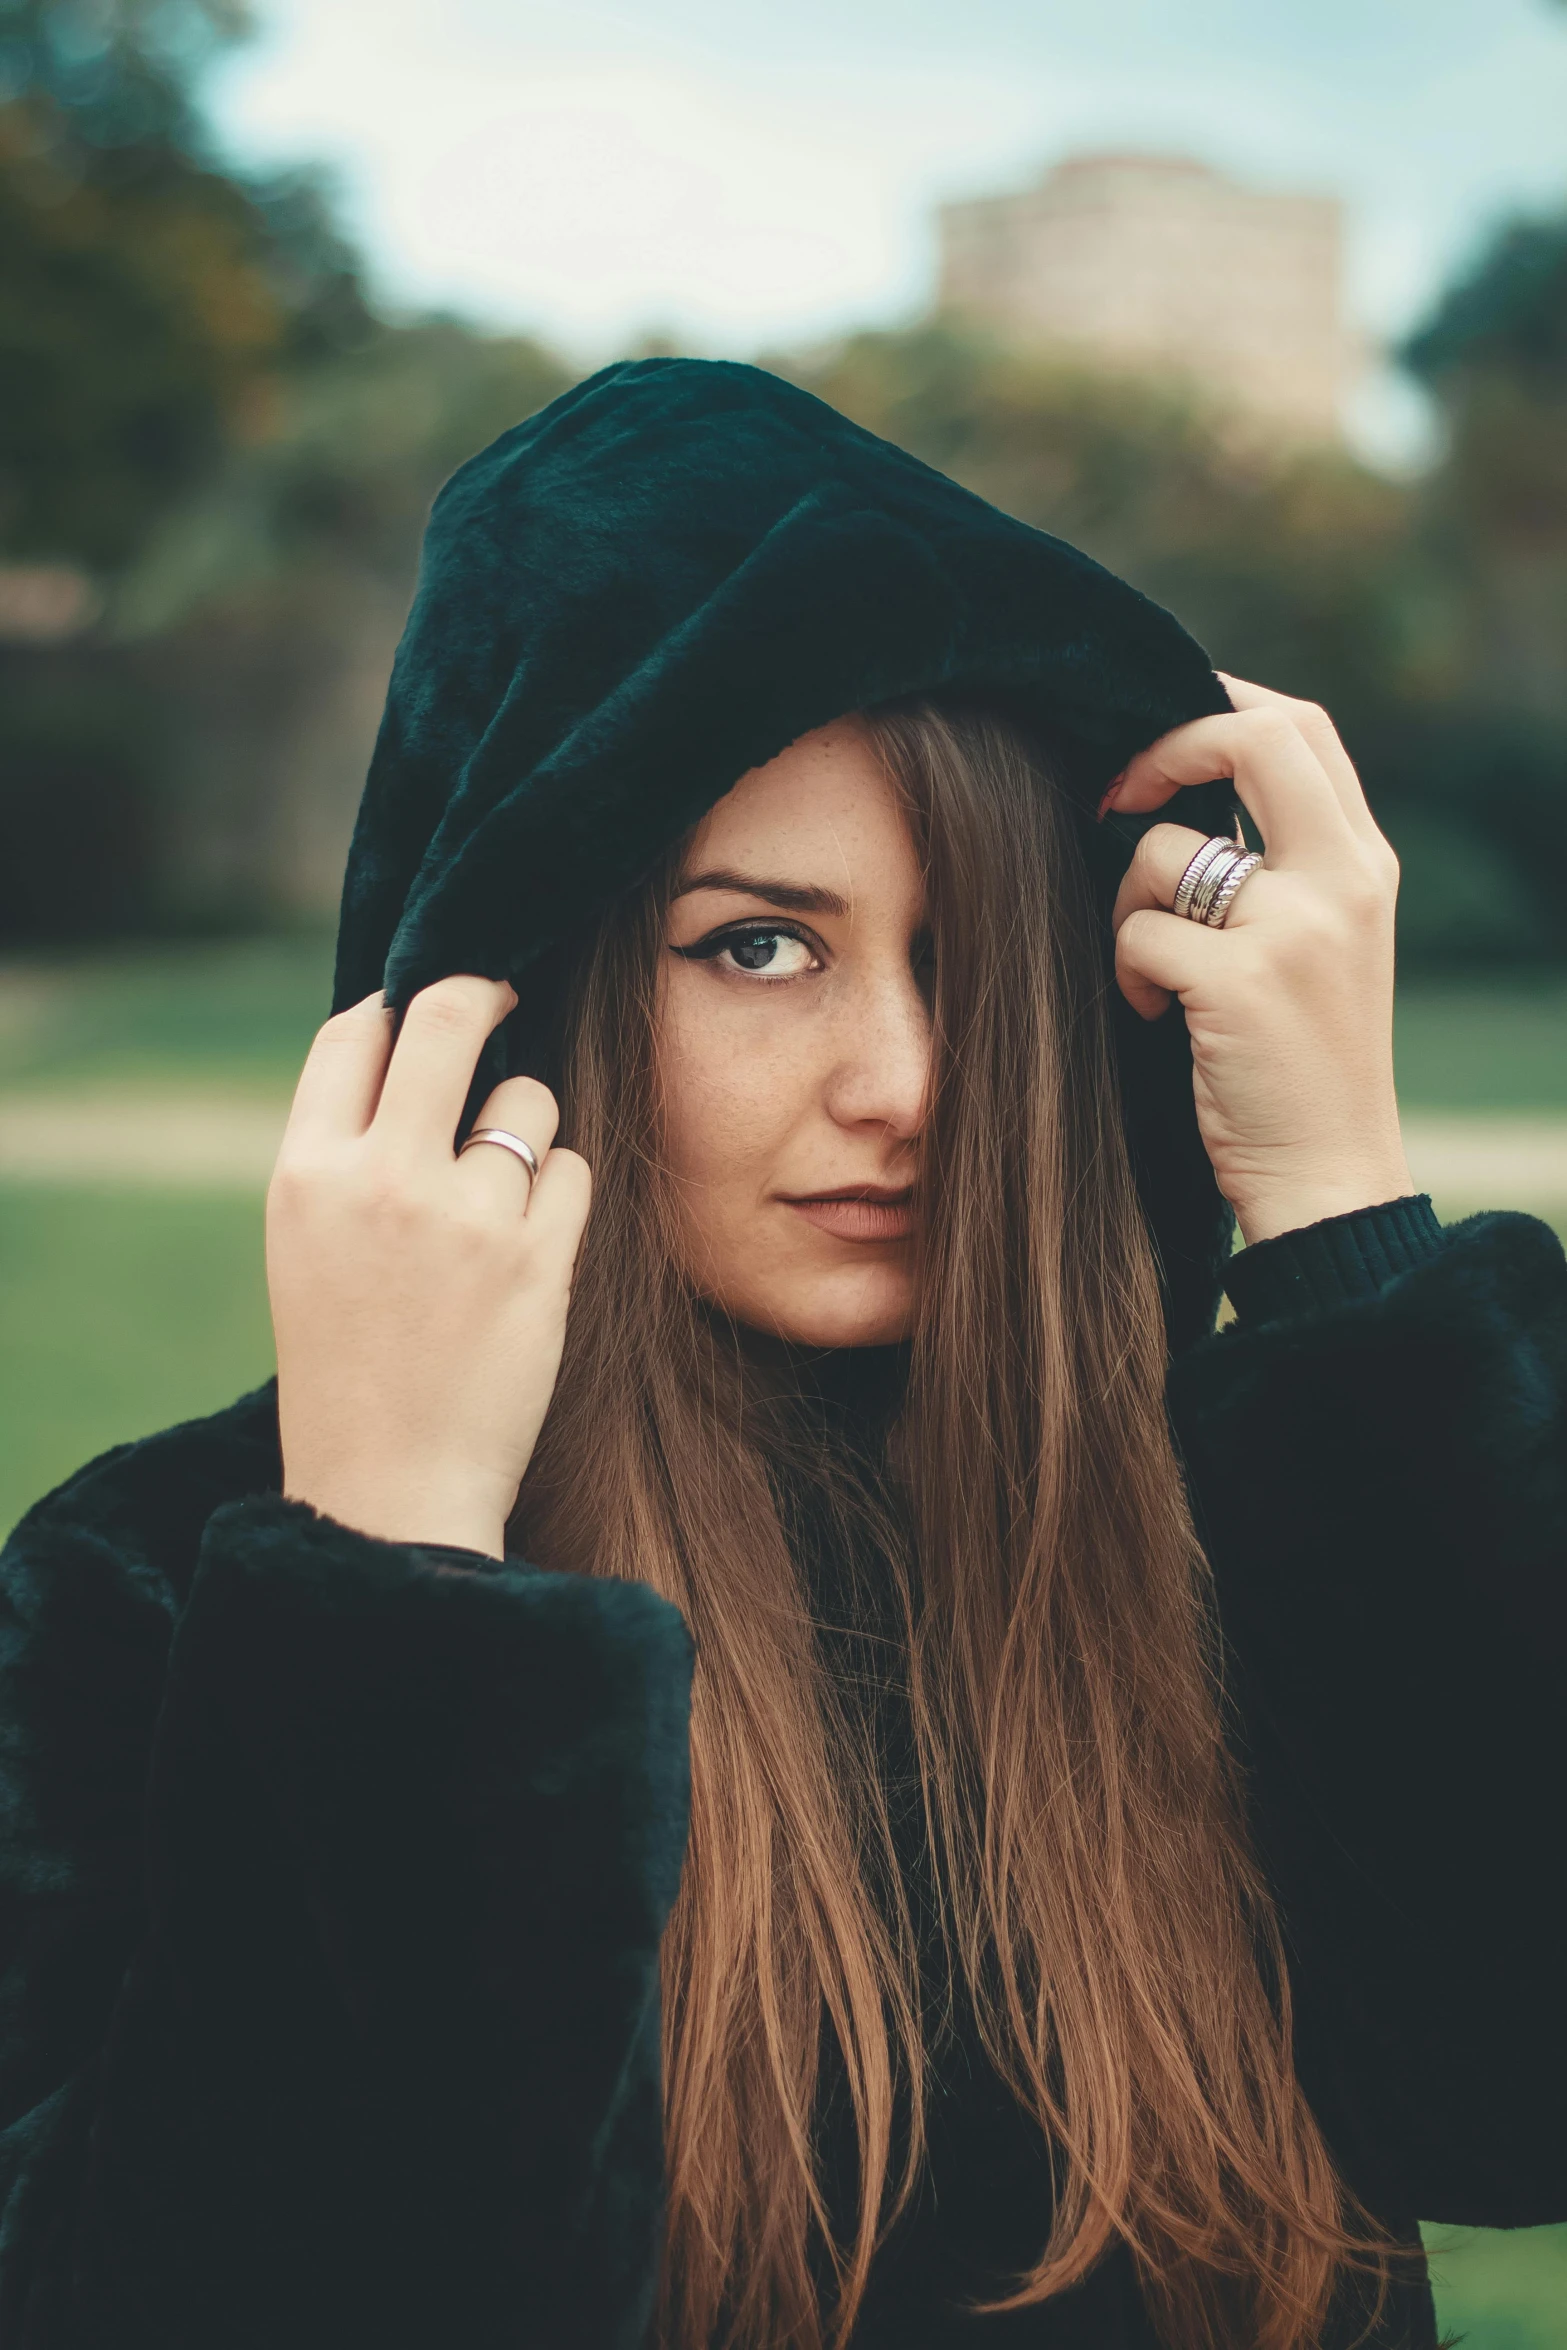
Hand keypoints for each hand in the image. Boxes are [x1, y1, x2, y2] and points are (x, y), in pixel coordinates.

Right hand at [266, 976, 591, 1555]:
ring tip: (501, 1193)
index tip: (431, 1014)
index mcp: (305, 1173)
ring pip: (530, 1100)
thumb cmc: (350, 1362)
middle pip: (449, 1015)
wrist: (389, 1489)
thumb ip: (350, 1149)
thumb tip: (412, 1041)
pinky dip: (561, 1196)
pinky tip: (531, 1243)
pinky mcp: (536, 1259)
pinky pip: (574, 1171)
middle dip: (484, 996)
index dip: (399, 1006)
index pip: (354, 1031)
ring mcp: (464, 1216)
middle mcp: (381, 1179)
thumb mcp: (307, 1242)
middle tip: (506, 1000)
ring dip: (529, 1130)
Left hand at [1105, 675, 1413, 1246]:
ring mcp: (1295, 927)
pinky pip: (1138, 933)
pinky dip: (1127, 973)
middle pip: (1252, 738)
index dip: (1218, 706)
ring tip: (1155, 972)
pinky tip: (1157, 1015)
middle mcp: (1343, 880)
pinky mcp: (1241, 981)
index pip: (1302, 727)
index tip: (1157, 743)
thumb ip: (1281, 866)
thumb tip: (1176, 793)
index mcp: (1364, 864)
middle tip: (1119, 795)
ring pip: (1163, 852)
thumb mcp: (1321, 945)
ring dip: (1128, 903)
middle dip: (1164, 748)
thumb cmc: (1300, 1066)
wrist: (1328, 1175)